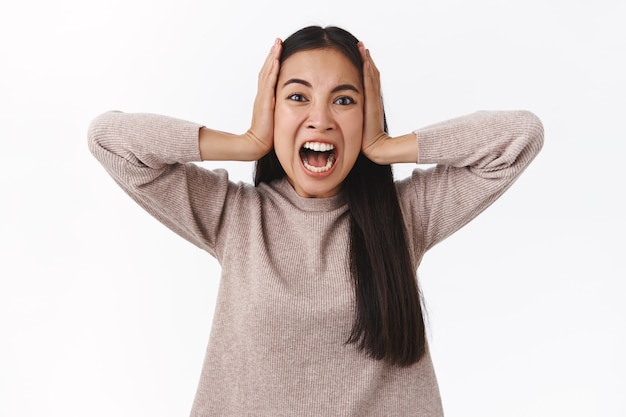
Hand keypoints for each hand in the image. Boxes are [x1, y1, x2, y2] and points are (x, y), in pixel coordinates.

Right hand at [245, 38, 281, 157]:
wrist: (257, 143)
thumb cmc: (267, 135)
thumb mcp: (276, 117)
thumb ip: (280, 109)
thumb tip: (293, 105)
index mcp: (265, 97)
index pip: (269, 75)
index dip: (273, 62)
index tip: (279, 50)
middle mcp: (263, 94)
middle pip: (267, 70)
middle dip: (273, 55)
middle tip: (278, 41)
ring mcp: (263, 97)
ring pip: (267, 73)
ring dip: (273, 57)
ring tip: (278, 44)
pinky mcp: (265, 101)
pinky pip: (269, 83)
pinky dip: (273, 70)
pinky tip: (277, 61)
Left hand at [358, 42, 390, 162]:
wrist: (375, 145)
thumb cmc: (364, 137)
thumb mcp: (356, 120)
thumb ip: (354, 111)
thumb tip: (341, 107)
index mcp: (370, 100)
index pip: (368, 79)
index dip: (365, 66)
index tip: (360, 53)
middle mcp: (374, 97)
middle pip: (371, 73)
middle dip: (366, 59)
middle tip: (361, 45)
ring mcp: (374, 99)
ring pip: (371, 76)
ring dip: (367, 61)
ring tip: (363, 48)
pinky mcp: (373, 103)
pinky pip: (370, 84)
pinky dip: (368, 72)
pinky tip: (365, 61)